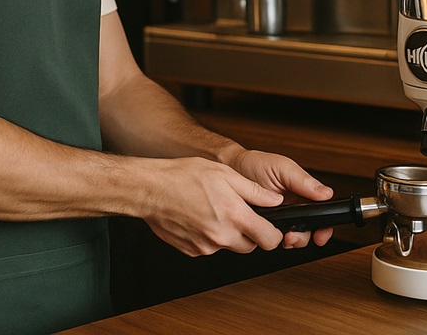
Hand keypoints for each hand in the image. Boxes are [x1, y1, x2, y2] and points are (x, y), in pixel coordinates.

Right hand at [137, 157, 289, 256]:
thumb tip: (275, 200)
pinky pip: (210, 247)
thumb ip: (254, 191)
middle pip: (250, 246)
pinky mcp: (192, 251)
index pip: (269, 240)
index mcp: (234, 216)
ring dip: (228, 233)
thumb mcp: (225, 174)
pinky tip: (200, 217)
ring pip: (229, 246)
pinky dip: (210, 236)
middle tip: (238, 212)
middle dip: (250, 233)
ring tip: (214, 209)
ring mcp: (206, 247)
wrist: (151, 190)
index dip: (273, 233)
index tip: (271, 226)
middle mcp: (221, 236)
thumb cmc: (184, 177)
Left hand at [225, 148, 334, 248]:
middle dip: (305, 236)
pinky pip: (274, 237)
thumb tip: (326, 193)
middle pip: (310, 228)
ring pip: (294, 236)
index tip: (321, 234)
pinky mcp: (265, 224)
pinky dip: (274, 238)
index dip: (324, 226)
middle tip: (294, 235)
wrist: (229, 170)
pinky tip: (269, 232)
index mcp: (302, 191)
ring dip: (292, 240)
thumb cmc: (255, 164)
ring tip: (283, 235)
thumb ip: (303, 181)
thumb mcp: (282, 168)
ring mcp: (279, 216)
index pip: (321, 211)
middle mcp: (293, 205)